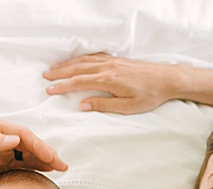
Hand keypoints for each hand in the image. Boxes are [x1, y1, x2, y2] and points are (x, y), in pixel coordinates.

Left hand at [0, 116, 67, 185]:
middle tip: (63, 167)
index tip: (51, 158)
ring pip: (25, 157)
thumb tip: (14, 140)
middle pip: (28, 146)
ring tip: (58, 172)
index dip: (39, 146)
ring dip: (42, 163)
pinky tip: (40, 178)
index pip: (23, 135)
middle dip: (47, 155)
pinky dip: (30, 172)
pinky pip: (16, 169)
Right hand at [44, 53, 188, 113]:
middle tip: (45, 77)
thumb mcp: (127, 107)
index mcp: (108, 80)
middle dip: (60, 73)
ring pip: (85, 61)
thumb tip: (82, 105)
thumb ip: (103, 105)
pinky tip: (76, 61)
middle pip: (78, 68)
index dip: (63, 86)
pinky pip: (95, 56)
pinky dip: (82, 58)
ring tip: (54, 68)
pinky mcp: (118, 60)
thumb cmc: (149, 96)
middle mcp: (108, 68)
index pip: (79, 82)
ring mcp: (113, 61)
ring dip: (68, 64)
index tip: (49, 90)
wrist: (167, 79)